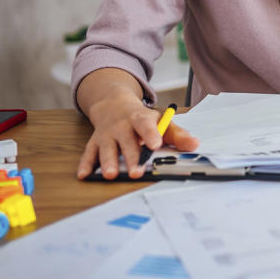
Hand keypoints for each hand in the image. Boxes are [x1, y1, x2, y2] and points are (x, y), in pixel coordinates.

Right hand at [76, 98, 198, 179]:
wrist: (114, 104)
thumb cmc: (142, 119)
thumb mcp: (161, 122)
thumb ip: (177, 134)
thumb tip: (195, 144)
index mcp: (140, 119)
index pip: (146, 125)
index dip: (150, 134)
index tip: (155, 144)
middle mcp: (122, 126)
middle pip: (126, 141)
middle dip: (131, 156)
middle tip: (136, 172)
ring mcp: (107, 134)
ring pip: (106, 148)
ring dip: (108, 161)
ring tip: (111, 174)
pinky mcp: (95, 142)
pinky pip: (89, 153)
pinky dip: (86, 164)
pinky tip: (84, 174)